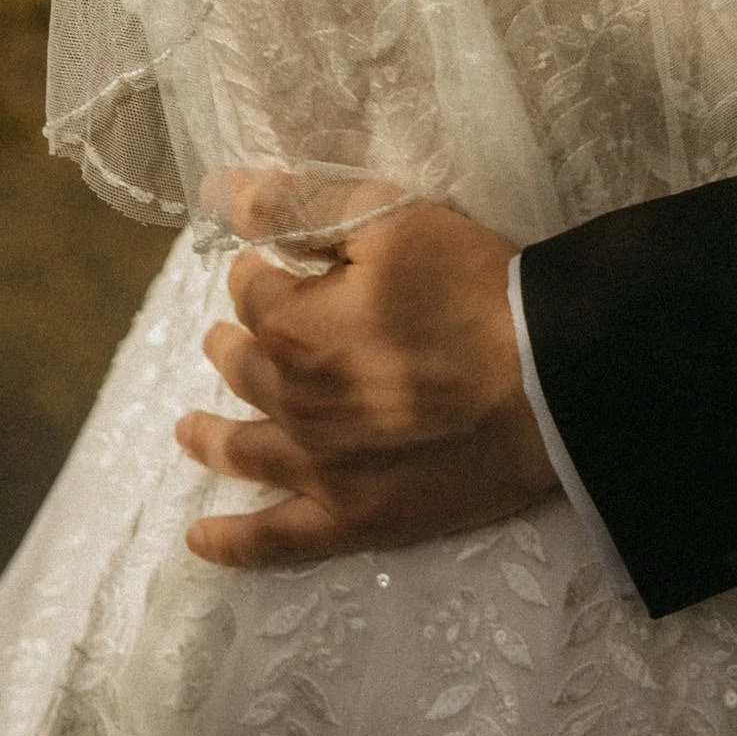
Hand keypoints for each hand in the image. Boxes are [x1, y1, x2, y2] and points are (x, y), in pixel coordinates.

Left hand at [177, 191, 555, 570]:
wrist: (548, 375)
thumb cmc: (473, 286)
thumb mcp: (390, 219)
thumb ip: (301, 205)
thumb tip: (225, 191)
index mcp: (293, 329)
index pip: (253, 292)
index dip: (260, 271)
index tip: (272, 264)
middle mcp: (291, 404)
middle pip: (244, 369)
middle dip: (232, 345)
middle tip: (226, 337)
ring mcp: (319, 469)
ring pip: (245, 450)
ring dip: (211, 436)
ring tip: (189, 428)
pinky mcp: (356, 518)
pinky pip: (278, 539)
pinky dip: (233, 543)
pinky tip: (201, 541)